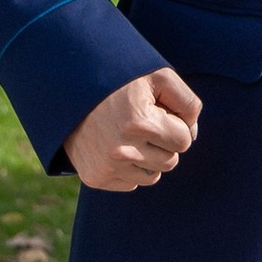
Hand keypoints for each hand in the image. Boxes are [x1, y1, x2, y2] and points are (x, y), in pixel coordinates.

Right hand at [63, 67, 201, 191]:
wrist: (70, 91)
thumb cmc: (121, 81)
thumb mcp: (159, 77)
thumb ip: (187, 103)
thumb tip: (191, 136)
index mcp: (140, 123)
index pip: (184, 140)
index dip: (175, 125)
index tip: (158, 112)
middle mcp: (122, 150)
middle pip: (170, 161)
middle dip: (163, 142)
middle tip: (142, 122)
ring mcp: (106, 167)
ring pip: (153, 176)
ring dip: (148, 158)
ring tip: (129, 134)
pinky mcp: (95, 178)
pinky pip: (132, 184)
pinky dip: (130, 169)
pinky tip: (116, 146)